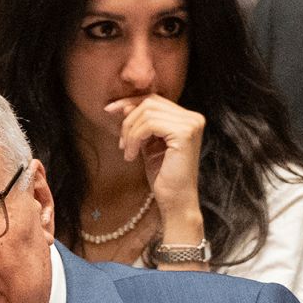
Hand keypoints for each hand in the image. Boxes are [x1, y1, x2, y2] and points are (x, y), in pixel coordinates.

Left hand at [105, 94, 204, 246]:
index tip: (109, 110)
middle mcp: (193, 118)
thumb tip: (125, 106)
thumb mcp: (149, 145)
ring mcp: (191, 124)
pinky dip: (134, 138)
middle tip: (120, 143)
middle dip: (128, 119)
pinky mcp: (184, 133)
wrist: (176, 203)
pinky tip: (131, 156)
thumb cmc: (163, 177)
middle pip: (150, 102)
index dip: (129, 102)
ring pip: (147, 113)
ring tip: (127, 153)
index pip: (154, 100)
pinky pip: (149, 124)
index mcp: (187, 119)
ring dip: (130, 133)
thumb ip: (141, 126)